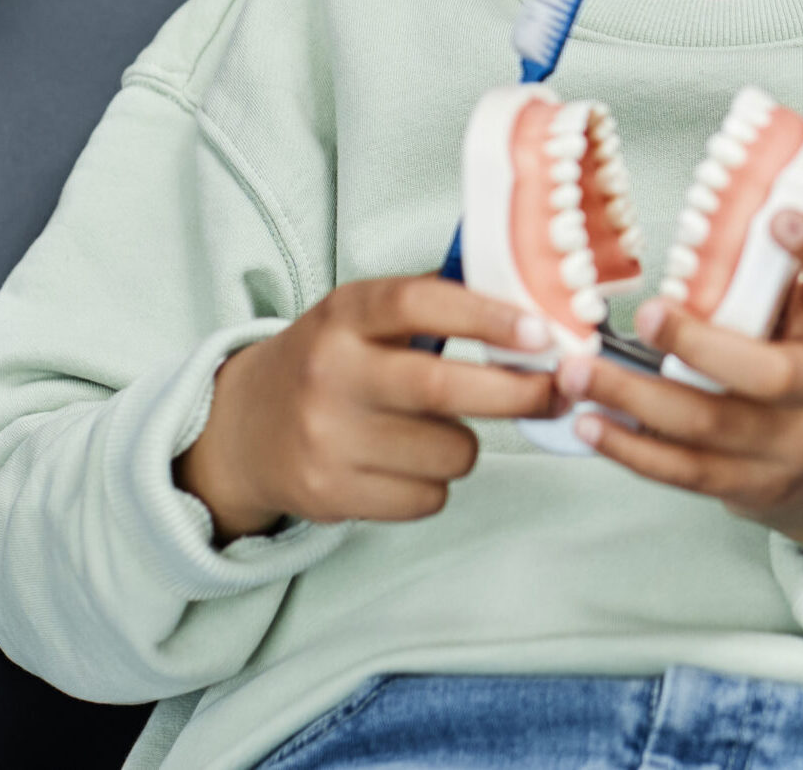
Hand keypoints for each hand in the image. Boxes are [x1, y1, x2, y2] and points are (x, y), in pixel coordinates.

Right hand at [174, 277, 558, 543]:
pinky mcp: (329, 493)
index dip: (487, 316)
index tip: (542, 332)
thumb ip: (438, 305)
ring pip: (449, 452)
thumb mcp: (367, 315)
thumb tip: (533, 308)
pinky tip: (407, 464)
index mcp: (346, 313)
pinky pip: (427, 499)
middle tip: (558, 391)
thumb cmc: (334, 360)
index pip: (420, 304)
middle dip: (518, 393)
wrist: (245, 428)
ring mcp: (326, 436)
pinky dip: (436, 485)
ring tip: (438, 430)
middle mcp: (332, 371)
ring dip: (467, 446)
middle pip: (443, 388)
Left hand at [554, 212, 802, 574]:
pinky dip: (629, 447)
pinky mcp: (743, 485)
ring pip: (706, 426)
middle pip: (766, 376)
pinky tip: (588, 421)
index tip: (782, 216)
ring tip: (577, 370)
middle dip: (699, 344)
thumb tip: (724, 198)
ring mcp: (781, 446)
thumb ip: (771, 272)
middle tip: (645, 314)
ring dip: (633, 398)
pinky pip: (681, 470)